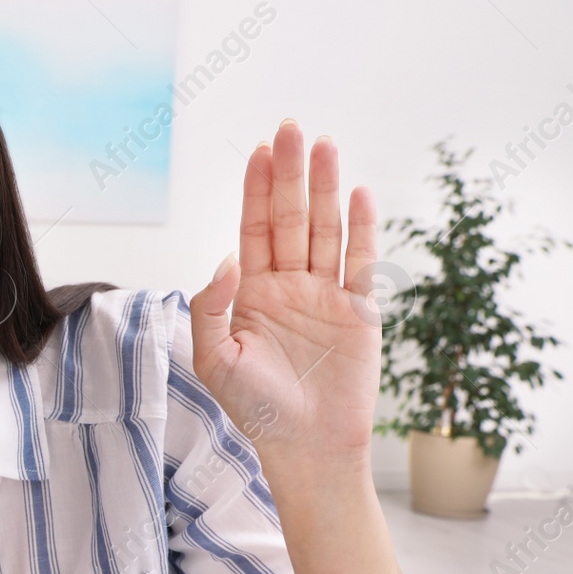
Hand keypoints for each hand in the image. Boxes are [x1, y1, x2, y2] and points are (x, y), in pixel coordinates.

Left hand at [187, 121, 380, 467]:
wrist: (306, 446)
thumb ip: (211, 307)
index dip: (256, 190)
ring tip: (323, 144)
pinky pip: (360, 261)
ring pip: (325, 229)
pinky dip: (361, 227)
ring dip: (324, 187)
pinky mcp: (358, 311)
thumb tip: (227, 258)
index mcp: (250, 294)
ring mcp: (325, 295)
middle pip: (290, 217)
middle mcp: (287, 287)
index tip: (257, 150)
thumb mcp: (215, 360)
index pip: (253, 229)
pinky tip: (358, 192)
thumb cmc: (254, 410)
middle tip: (289, 127)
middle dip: (288, 173)